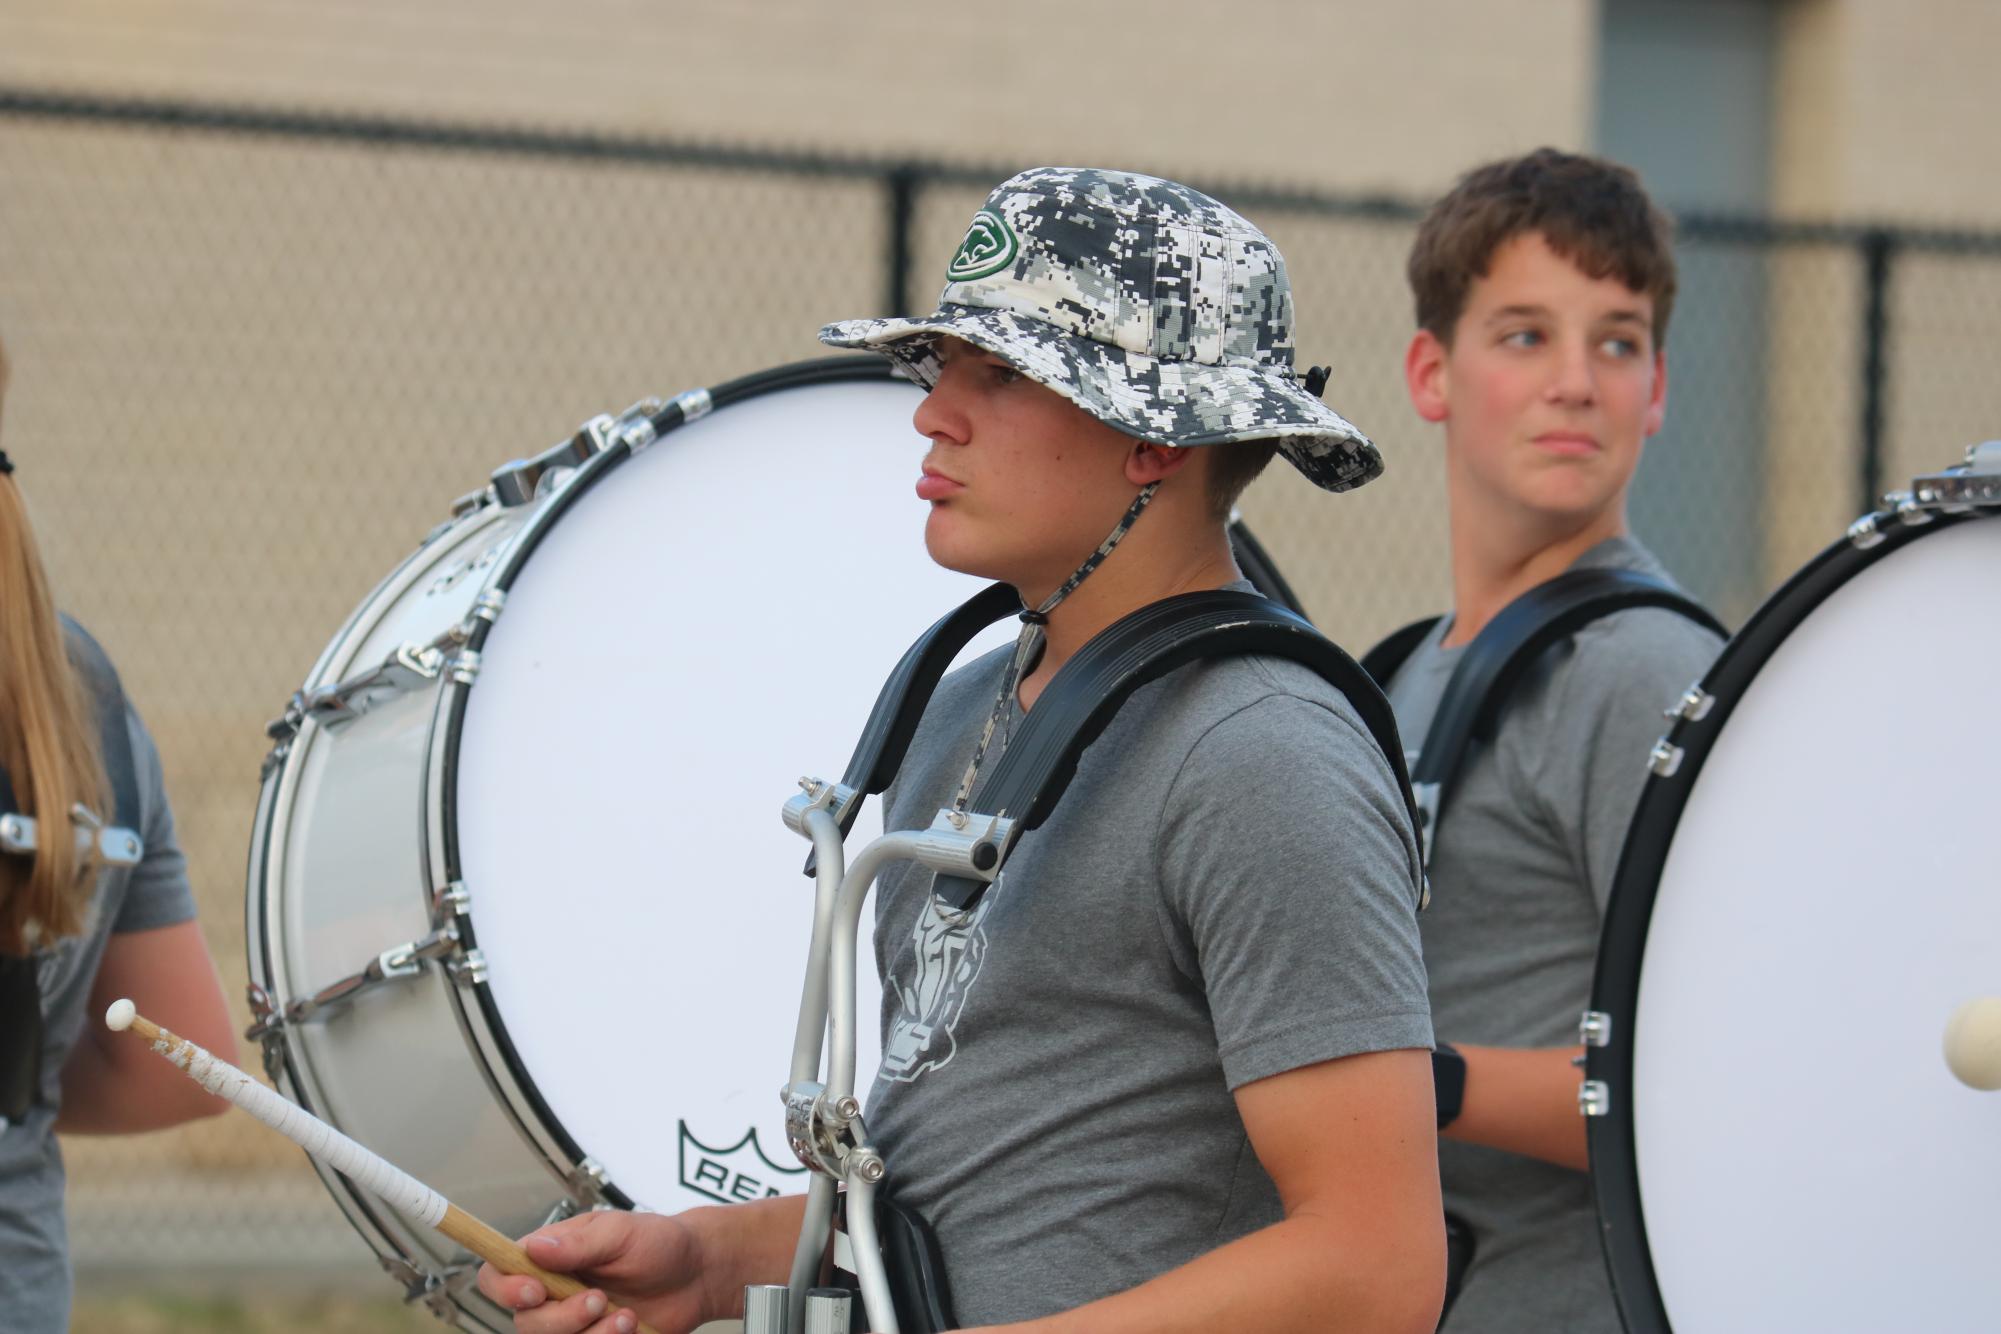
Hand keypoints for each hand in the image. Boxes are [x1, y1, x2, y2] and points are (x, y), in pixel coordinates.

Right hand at [477, 1209, 714, 1333]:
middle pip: (524, 1322)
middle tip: (599, 1299)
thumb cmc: (659, 1243)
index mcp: (549, 1258)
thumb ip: (580, 1244)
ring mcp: (572, 1324)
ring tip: (625, 1316)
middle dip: (562, 1318)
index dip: (505, 1289)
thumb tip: (535, 1247)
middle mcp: (553, 1294)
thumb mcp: (621, 1232)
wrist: (697, 1276)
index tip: (535, 1292)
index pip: (498, 1275)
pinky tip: (630, 1328)